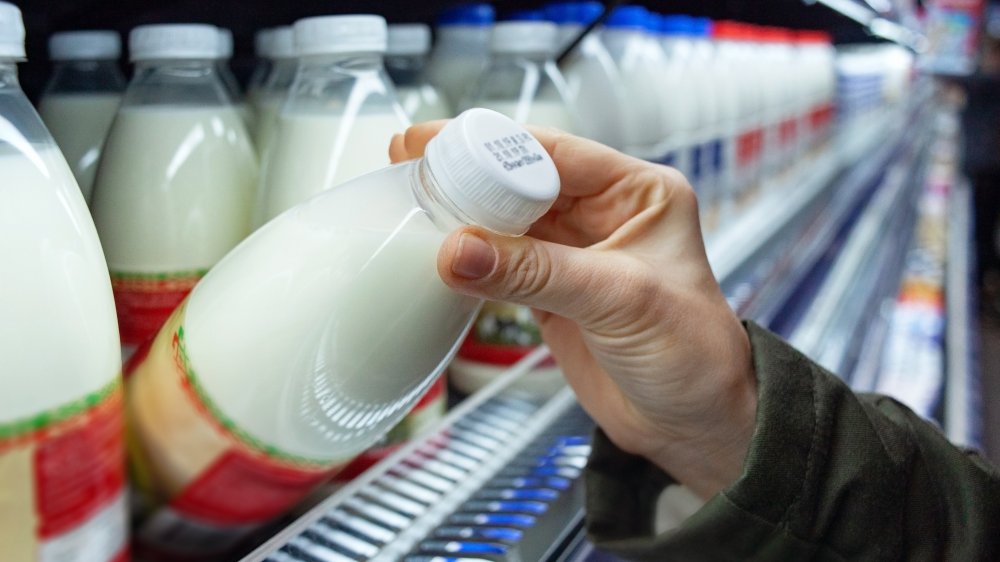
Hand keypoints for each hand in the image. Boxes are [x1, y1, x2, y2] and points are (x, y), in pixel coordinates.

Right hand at [390, 123, 756, 498]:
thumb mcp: (619, 300)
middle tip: (409, 166)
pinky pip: (499, 264)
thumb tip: (459, 249)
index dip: (494, 147)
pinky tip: (436, 252)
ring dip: (462, 216)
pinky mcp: (551, 291)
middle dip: (468, 174)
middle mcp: (605, 214)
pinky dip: (468, 260)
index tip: (437, 144)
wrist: (692, 425)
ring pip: (506, 221)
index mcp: (639, 193)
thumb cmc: (694, 355)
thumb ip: (537, 272)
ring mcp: (574, 253)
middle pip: (522, 181)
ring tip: (410, 203)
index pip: (556, 154)